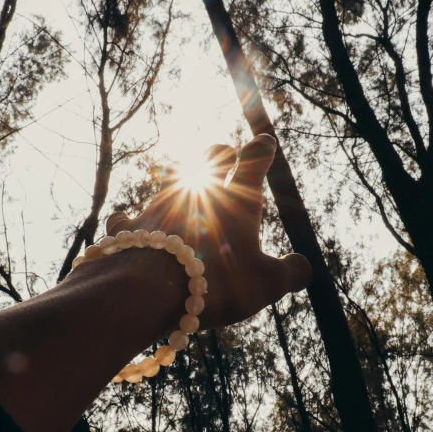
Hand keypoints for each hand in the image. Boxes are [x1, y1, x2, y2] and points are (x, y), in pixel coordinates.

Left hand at [105, 134, 310, 328]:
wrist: (149, 289)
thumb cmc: (215, 282)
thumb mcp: (266, 284)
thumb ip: (290, 274)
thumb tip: (304, 267)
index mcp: (236, 203)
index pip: (253, 163)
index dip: (260, 151)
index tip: (264, 141)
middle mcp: (197, 194)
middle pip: (210, 158)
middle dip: (220, 153)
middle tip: (225, 152)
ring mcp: (159, 206)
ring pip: (171, 178)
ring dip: (180, 179)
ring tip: (182, 182)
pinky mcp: (130, 228)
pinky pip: (129, 217)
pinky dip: (132, 219)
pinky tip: (128, 220)